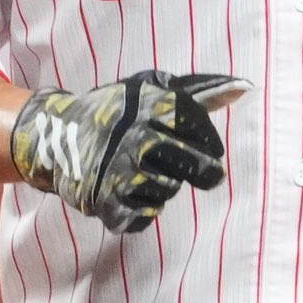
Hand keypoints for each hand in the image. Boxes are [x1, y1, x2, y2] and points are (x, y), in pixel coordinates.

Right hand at [9, 70, 242, 232]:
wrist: (58, 136)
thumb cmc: (118, 111)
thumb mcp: (153, 90)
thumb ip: (200, 92)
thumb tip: (245, 87)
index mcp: (151, 104)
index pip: (199, 126)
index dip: (209, 141)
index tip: (207, 148)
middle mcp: (138, 136)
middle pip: (196, 166)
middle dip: (204, 172)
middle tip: (203, 173)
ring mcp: (122, 170)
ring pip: (170, 190)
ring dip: (164, 186)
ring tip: (144, 172)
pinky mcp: (107, 201)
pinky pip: (146, 216)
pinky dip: (142, 209)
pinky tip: (130, 192)